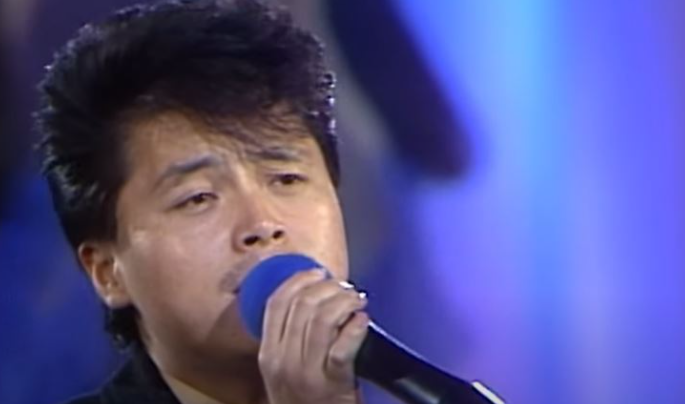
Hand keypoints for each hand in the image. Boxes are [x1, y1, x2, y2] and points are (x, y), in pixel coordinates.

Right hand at [258, 269, 368, 403]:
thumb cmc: (307, 403)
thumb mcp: (286, 372)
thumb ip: (291, 341)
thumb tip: (313, 302)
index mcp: (269, 354)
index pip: (277, 303)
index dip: (298, 280)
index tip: (317, 272)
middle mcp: (283, 361)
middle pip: (303, 305)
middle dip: (328, 287)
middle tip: (345, 287)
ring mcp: (307, 373)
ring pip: (323, 319)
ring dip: (344, 302)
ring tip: (357, 301)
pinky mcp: (333, 384)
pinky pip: (344, 346)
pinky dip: (356, 327)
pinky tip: (363, 320)